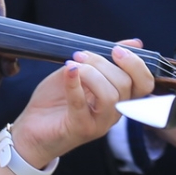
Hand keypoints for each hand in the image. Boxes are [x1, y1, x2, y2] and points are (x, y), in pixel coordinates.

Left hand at [9, 43, 154, 168]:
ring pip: (110, 96)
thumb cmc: (56, 101)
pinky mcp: (80, 129)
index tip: (116, 50)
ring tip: (72, 64)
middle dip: (103, 63)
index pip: (145, 84)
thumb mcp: (82, 72)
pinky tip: (68, 71)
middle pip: (126, 85)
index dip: (136, 64)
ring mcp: (99, 124)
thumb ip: (106, 59)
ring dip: (91, 73)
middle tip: (81, 55)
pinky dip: (74, 84)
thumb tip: (135, 43)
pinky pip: (81, 104)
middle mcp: (114, 114)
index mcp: (119, 100)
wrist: (31, 130)